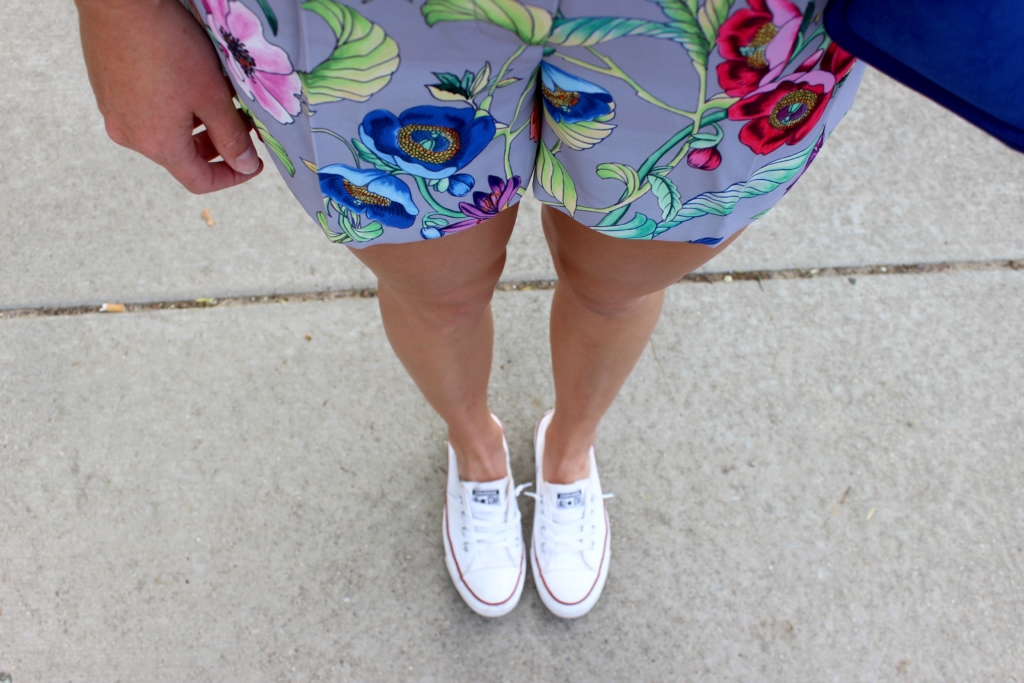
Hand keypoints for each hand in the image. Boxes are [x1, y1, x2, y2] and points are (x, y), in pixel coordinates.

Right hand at [76, 0, 262, 192]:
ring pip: (164, 132)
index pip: (199, 181)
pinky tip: (190, 81)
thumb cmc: (170, 48)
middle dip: (217, 145)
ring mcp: (113, 111)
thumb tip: (245, 166)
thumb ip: (232, 137)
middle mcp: (130, 136)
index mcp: (157, 145)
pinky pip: (145, 111)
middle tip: (242, 124)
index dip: (232, 177)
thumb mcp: (212, 96)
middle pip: (181, 157)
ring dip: (196, 124)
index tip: (253, 162)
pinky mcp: (106, 88)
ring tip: (220, 99)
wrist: (119, 0)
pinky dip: (173, 108)